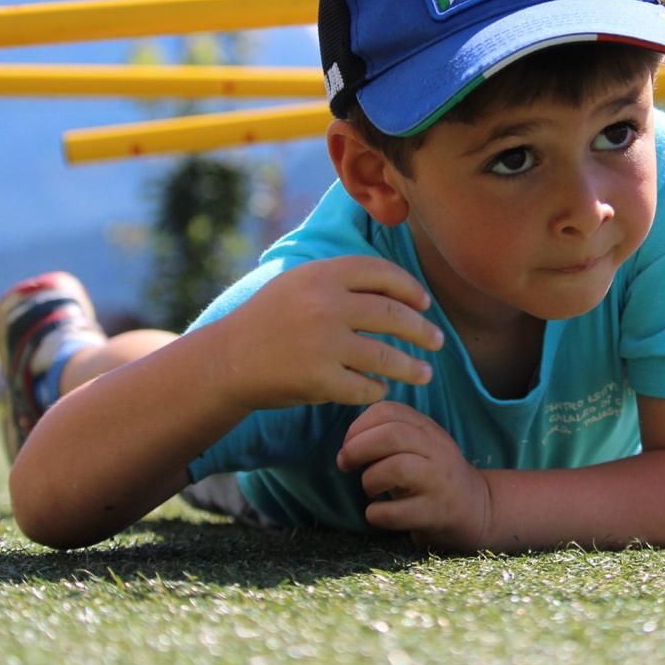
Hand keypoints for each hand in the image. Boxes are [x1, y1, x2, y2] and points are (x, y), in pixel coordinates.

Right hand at [211, 256, 444, 410]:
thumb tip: (397, 285)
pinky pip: (364, 387)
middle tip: (437, 341)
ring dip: (411, 367)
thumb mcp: (298, 284)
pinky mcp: (319, 379)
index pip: (381, 274)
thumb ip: (340, 279)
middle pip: (392, 314)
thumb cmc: (268, 321)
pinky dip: (377, 390)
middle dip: (422, 330)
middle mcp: (325, 305)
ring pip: (386, 356)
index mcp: (322, 274)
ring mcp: (323, 343)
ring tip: (425, 374)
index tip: (425, 304)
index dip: (410, 288)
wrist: (226, 360)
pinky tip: (382, 390)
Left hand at [335, 402, 492, 551]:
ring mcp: (438, 481)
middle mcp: (436, 450)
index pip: (388, 410)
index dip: (358, 426)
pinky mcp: (436, 513)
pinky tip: (377, 513)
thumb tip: (348, 443)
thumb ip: (389, 435)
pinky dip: (376, 513)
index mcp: (427, 428)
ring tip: (370, 489)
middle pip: (392, 434)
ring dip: (369, 479)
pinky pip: (396, 512)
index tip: (348, 444)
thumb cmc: (432, 475)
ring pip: (396, 467)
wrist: (476, 508)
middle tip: (346, 464)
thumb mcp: (418, 445)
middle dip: (357, 449)